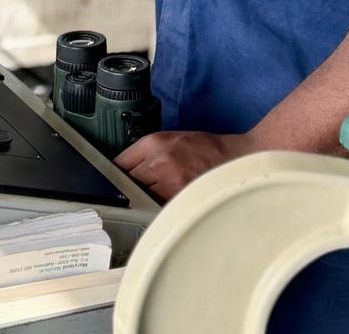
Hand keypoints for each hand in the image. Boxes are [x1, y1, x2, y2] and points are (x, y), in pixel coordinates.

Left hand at [114, 130, 247, 202]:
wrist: (233, 158)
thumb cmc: (203, 148)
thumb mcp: (170, 138)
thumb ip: (144, 152)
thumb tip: (121, 170)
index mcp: (155, 144)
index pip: (119, 164)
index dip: (116, 174)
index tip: (114, 181)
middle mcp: (159, 163)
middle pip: (128, 185)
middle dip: (130, 188)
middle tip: (138, 190)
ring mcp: (169, 185)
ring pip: (142, 200)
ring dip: (144, 201)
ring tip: (157, 195)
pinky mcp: (180, 202)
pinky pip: (157, 210)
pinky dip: (158, 209)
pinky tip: (167, 204)